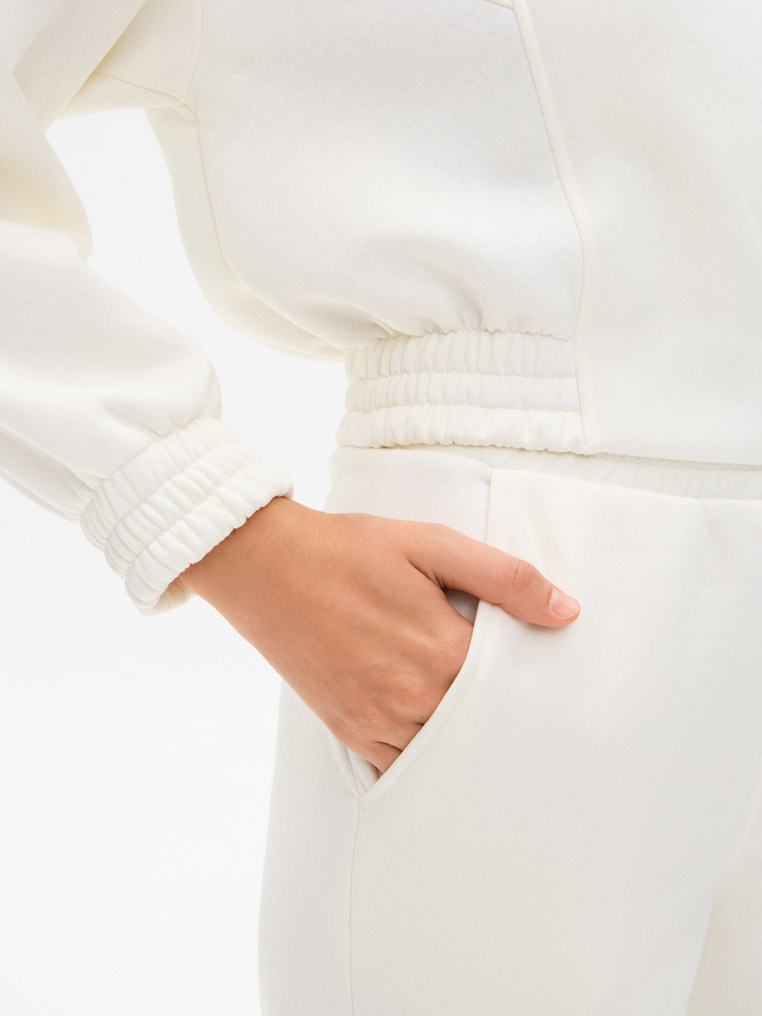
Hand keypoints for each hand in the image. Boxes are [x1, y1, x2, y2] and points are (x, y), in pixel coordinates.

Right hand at [180, 496, 580, 773]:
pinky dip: (427, 757)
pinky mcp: (348, 730)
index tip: (550, 677)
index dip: (535, 680)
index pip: (514, 687)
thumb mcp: (431, 544)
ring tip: (490, 725)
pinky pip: (402, 766)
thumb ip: (503, 577)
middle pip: (485, 727)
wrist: (265, 566)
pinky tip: (440, 737)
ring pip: (446, 753)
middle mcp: (411, 697)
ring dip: (469, 741)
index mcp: (440, 650)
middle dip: (507, 717)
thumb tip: (566, 611)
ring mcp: (376, 721)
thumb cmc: (349, 549)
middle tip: (531, 711)